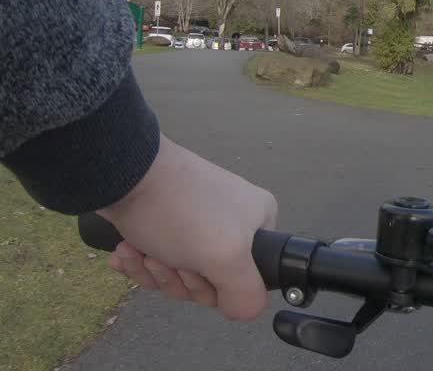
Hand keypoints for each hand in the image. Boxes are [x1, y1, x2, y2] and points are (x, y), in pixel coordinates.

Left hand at [97, 135, 277, 319]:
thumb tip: (244, 309)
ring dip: (152, 269)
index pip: (246, 278)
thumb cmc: (180, 212)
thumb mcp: (226, 258)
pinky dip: (139, 258)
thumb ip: (246, 294)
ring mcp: (197, 217)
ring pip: (179, 270)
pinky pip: (158, 255)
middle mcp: (234, 218)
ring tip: (136, 249)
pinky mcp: (164, 217)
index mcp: (259, 221)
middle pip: (208, 278)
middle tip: (161, 259)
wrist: (123, 173)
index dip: (213, 287)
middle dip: (176, 277)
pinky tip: (125, 250)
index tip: (190, 270)